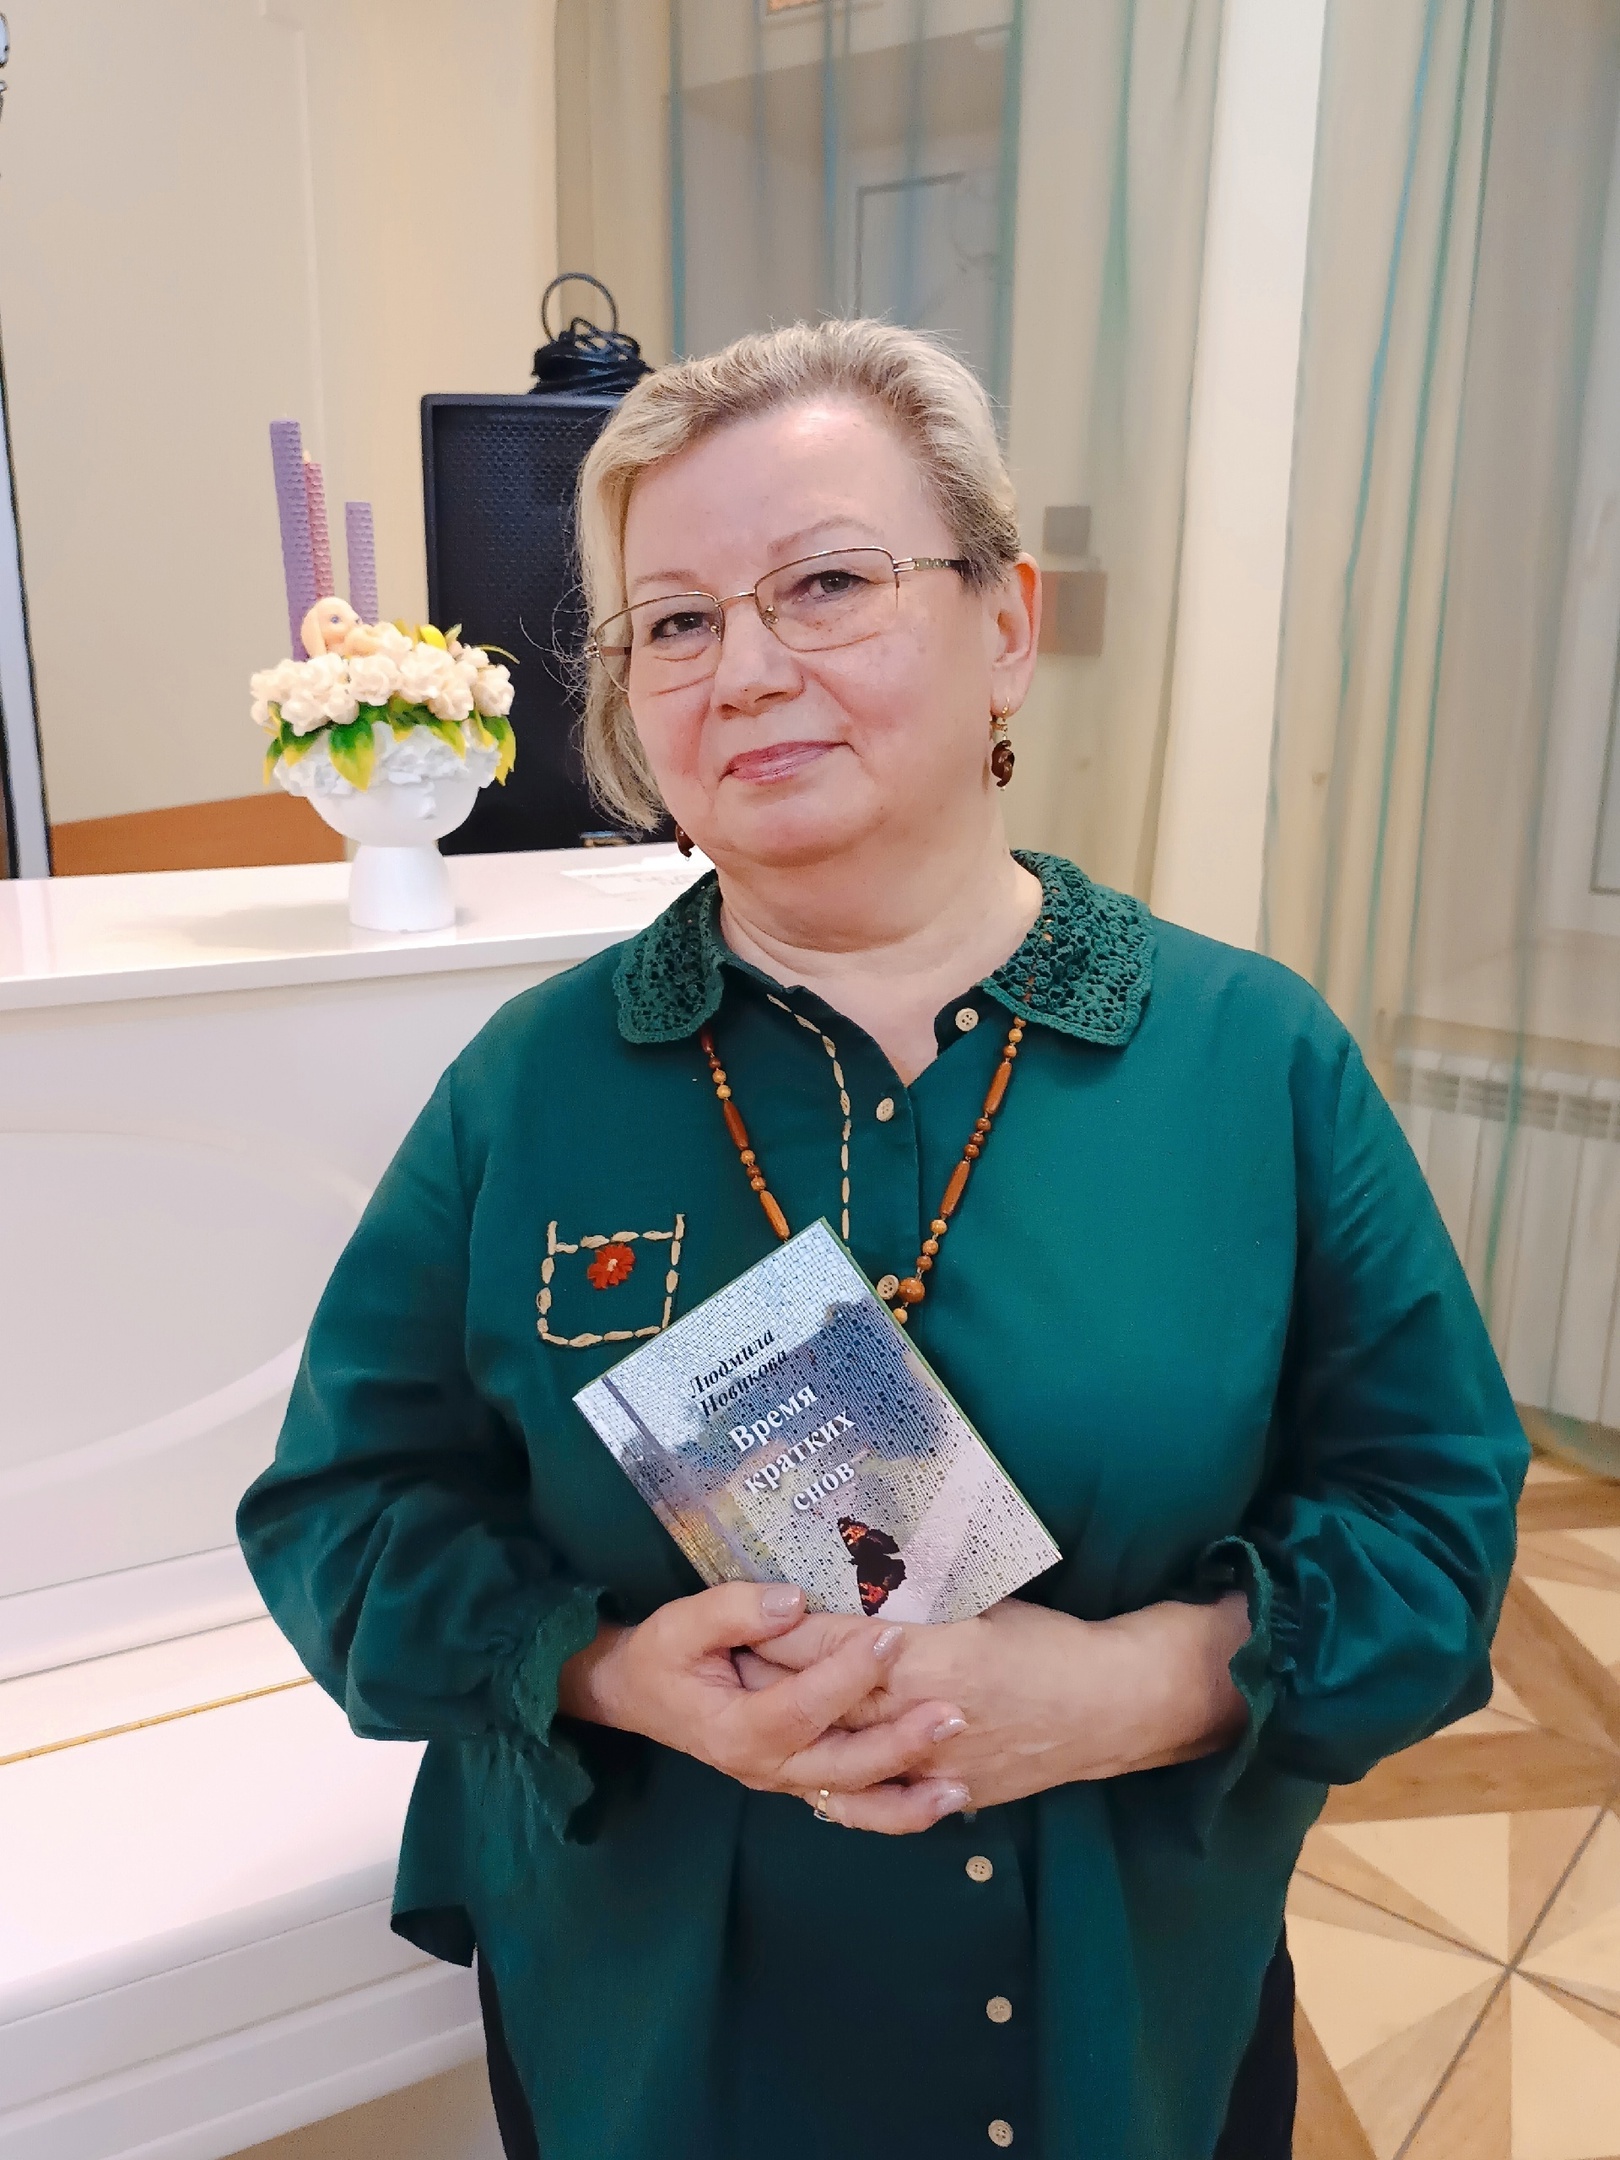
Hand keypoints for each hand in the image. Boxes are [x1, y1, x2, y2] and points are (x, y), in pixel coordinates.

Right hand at [557, 1581, 972, 1832]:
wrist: (639, 1694)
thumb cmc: (663, 1655)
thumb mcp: (682, 1622)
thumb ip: (735, 1610)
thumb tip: (795, 1602)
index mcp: (736, 1729)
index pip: (801, 1706)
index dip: (846, 1674)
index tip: (890, 1639)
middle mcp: (765, 1767)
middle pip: (841, 1765)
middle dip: (901, 1743)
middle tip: (952, 1713)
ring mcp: (785, 1780)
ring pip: (854, 1802)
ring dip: (910, 1797)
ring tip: (962, 1785)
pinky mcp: (801, 1779)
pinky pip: (853, 1806)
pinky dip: (898, 1810)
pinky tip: (943, 1798)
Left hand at [738, 1594, 1251, 1808]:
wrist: (1108, 1707)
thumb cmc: (1045, 1641)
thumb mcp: (978, 1602)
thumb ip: (916, 1602)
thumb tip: (862, 1580)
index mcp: (930, 1653)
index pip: (835, 1638)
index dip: (783, 1628)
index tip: (740, 1613)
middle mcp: (922, 1712)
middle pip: (825, 1695)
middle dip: (771, 1679)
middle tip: (721, 1661)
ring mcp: (933, 1762)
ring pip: (842, 1751)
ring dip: (794, 1731)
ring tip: (747, 1712)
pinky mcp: (948, 1794)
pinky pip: (878, 1799)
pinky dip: (838, 1786)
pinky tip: (802, 1772)